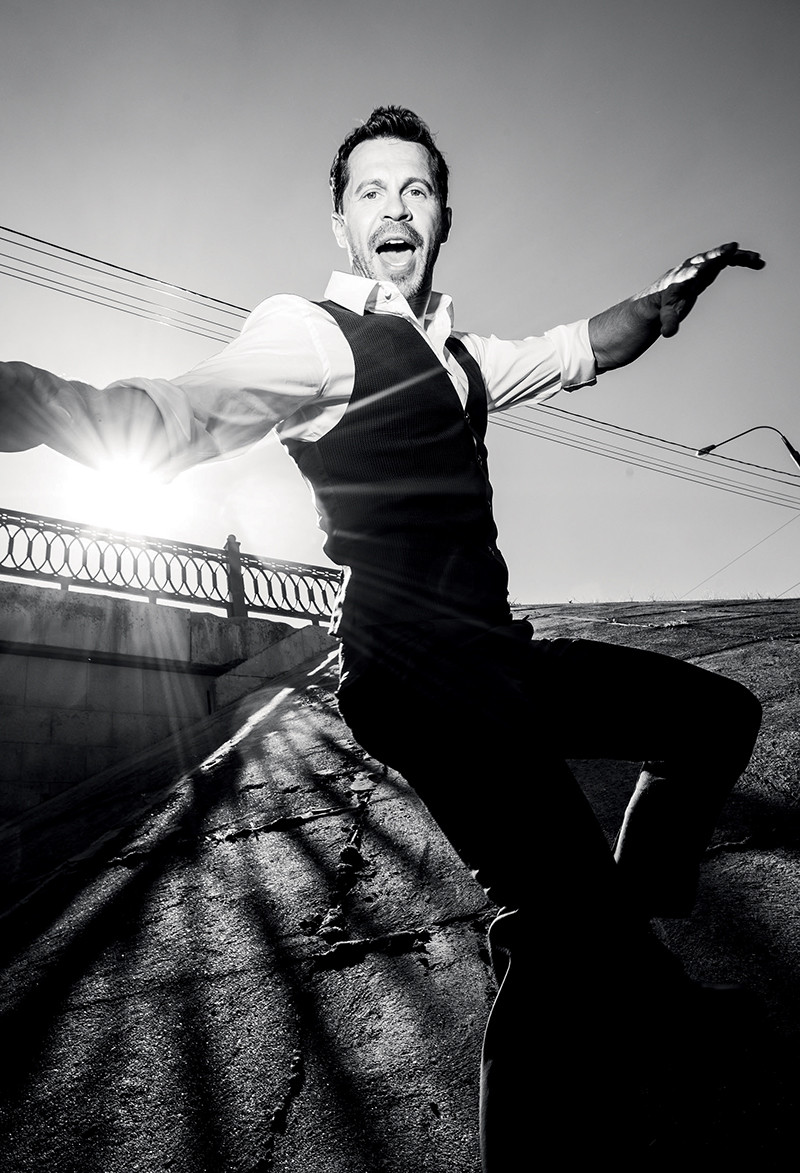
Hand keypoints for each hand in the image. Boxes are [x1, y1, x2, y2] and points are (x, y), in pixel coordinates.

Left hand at [635, 242, 764, 337]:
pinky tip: (758, 263)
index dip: (702, 266)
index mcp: (682, 279)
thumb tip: (667, 333)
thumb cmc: (666, 305)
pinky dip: (742, 259)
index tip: (711, 261)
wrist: (664, 294)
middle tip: (734, 248)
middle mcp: (692, 267)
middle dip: (719, 253)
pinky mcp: (711, 266)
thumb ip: (669, 322)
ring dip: (738, 256)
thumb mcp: (667, 315)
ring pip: (721, 256)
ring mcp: (703, 264)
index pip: (692, 271)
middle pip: (707, 258)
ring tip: (758, 260)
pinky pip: (728, 259)